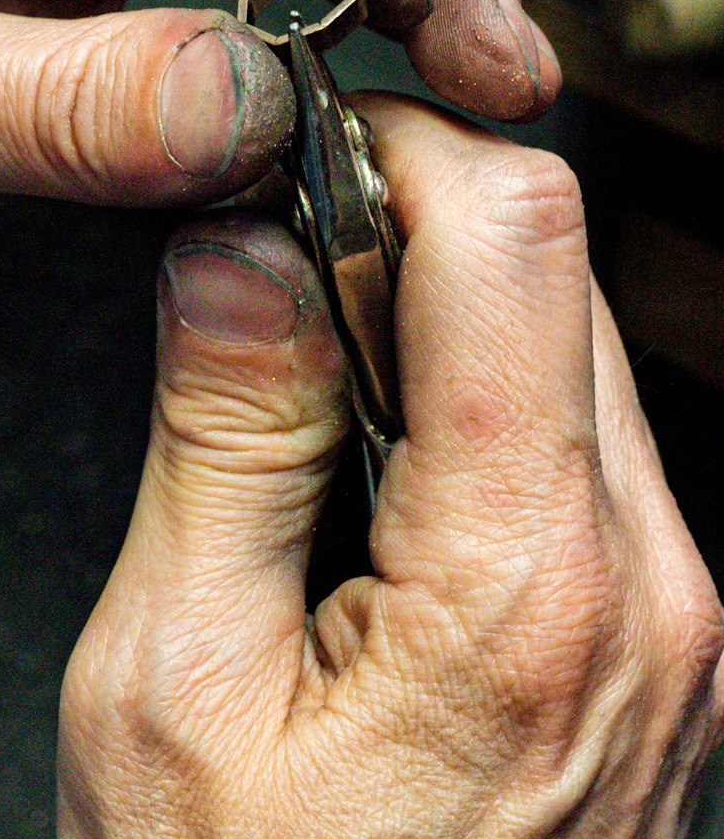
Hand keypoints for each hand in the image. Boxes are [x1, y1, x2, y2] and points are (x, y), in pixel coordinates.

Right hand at [59, 96, 722, 838]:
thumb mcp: (171, 685)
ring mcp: (669, 621)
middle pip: (557, 269)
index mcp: (518, 581)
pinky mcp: (655, 644)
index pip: (514, 231)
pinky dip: (480, 407)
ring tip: (314, 397)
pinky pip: (583, 450)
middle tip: (279, 281)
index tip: (299, 166)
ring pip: (573, 345)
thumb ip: (220, 436)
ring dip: (439, 319)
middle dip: (411, 226)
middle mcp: (640, 590)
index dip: (395, 153)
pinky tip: (380, 480)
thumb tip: (236, 252)